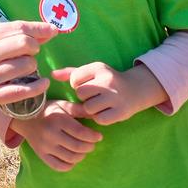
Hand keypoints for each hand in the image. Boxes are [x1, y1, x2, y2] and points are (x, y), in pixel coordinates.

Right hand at [0, 21, 56, 112]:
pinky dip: (37, 87)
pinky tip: (43, 84)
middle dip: (35, 46)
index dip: (39, 28)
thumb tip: (48, 31)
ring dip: (33, 66)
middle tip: (33, 52)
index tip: (53, 31)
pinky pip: (20, 91)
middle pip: (22, 44)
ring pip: (24, 66)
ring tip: (28, 68)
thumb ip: (14, 35)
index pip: (17, 28)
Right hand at [10, 100, 102, 171]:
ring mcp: (45, 146)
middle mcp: (51, 134)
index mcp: (58, 119)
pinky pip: (59, 166)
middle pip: (78, 147)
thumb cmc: (47, 109)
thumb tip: (96, 114)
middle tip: (92, 144)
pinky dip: (70, 165)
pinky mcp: (41, 154)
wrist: (24, 117)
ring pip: (70, 158)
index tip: (99, 137)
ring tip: (83, 150)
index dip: (93, 137)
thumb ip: (79, 109)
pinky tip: (72, 158)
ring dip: (82, 156)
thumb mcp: (62, 104)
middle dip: (89, 147)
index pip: (81, 133)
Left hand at [52, 62, 166, 125]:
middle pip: (81, 94)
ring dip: (90, 109)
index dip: (77, 85)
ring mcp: (115, 97)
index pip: (75, 79)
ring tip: (98, 104)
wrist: (136, 89)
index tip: (87, 85)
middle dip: (83, 98)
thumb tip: (52, 75)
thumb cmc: (107, 80)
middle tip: (92, 97)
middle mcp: (108, 81)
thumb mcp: (92, 72)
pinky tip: (105, 112)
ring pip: (89, 108)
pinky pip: (100, 119)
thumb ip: (71, 73)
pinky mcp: (121, 112)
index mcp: (99, 68)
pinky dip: (100, 118)